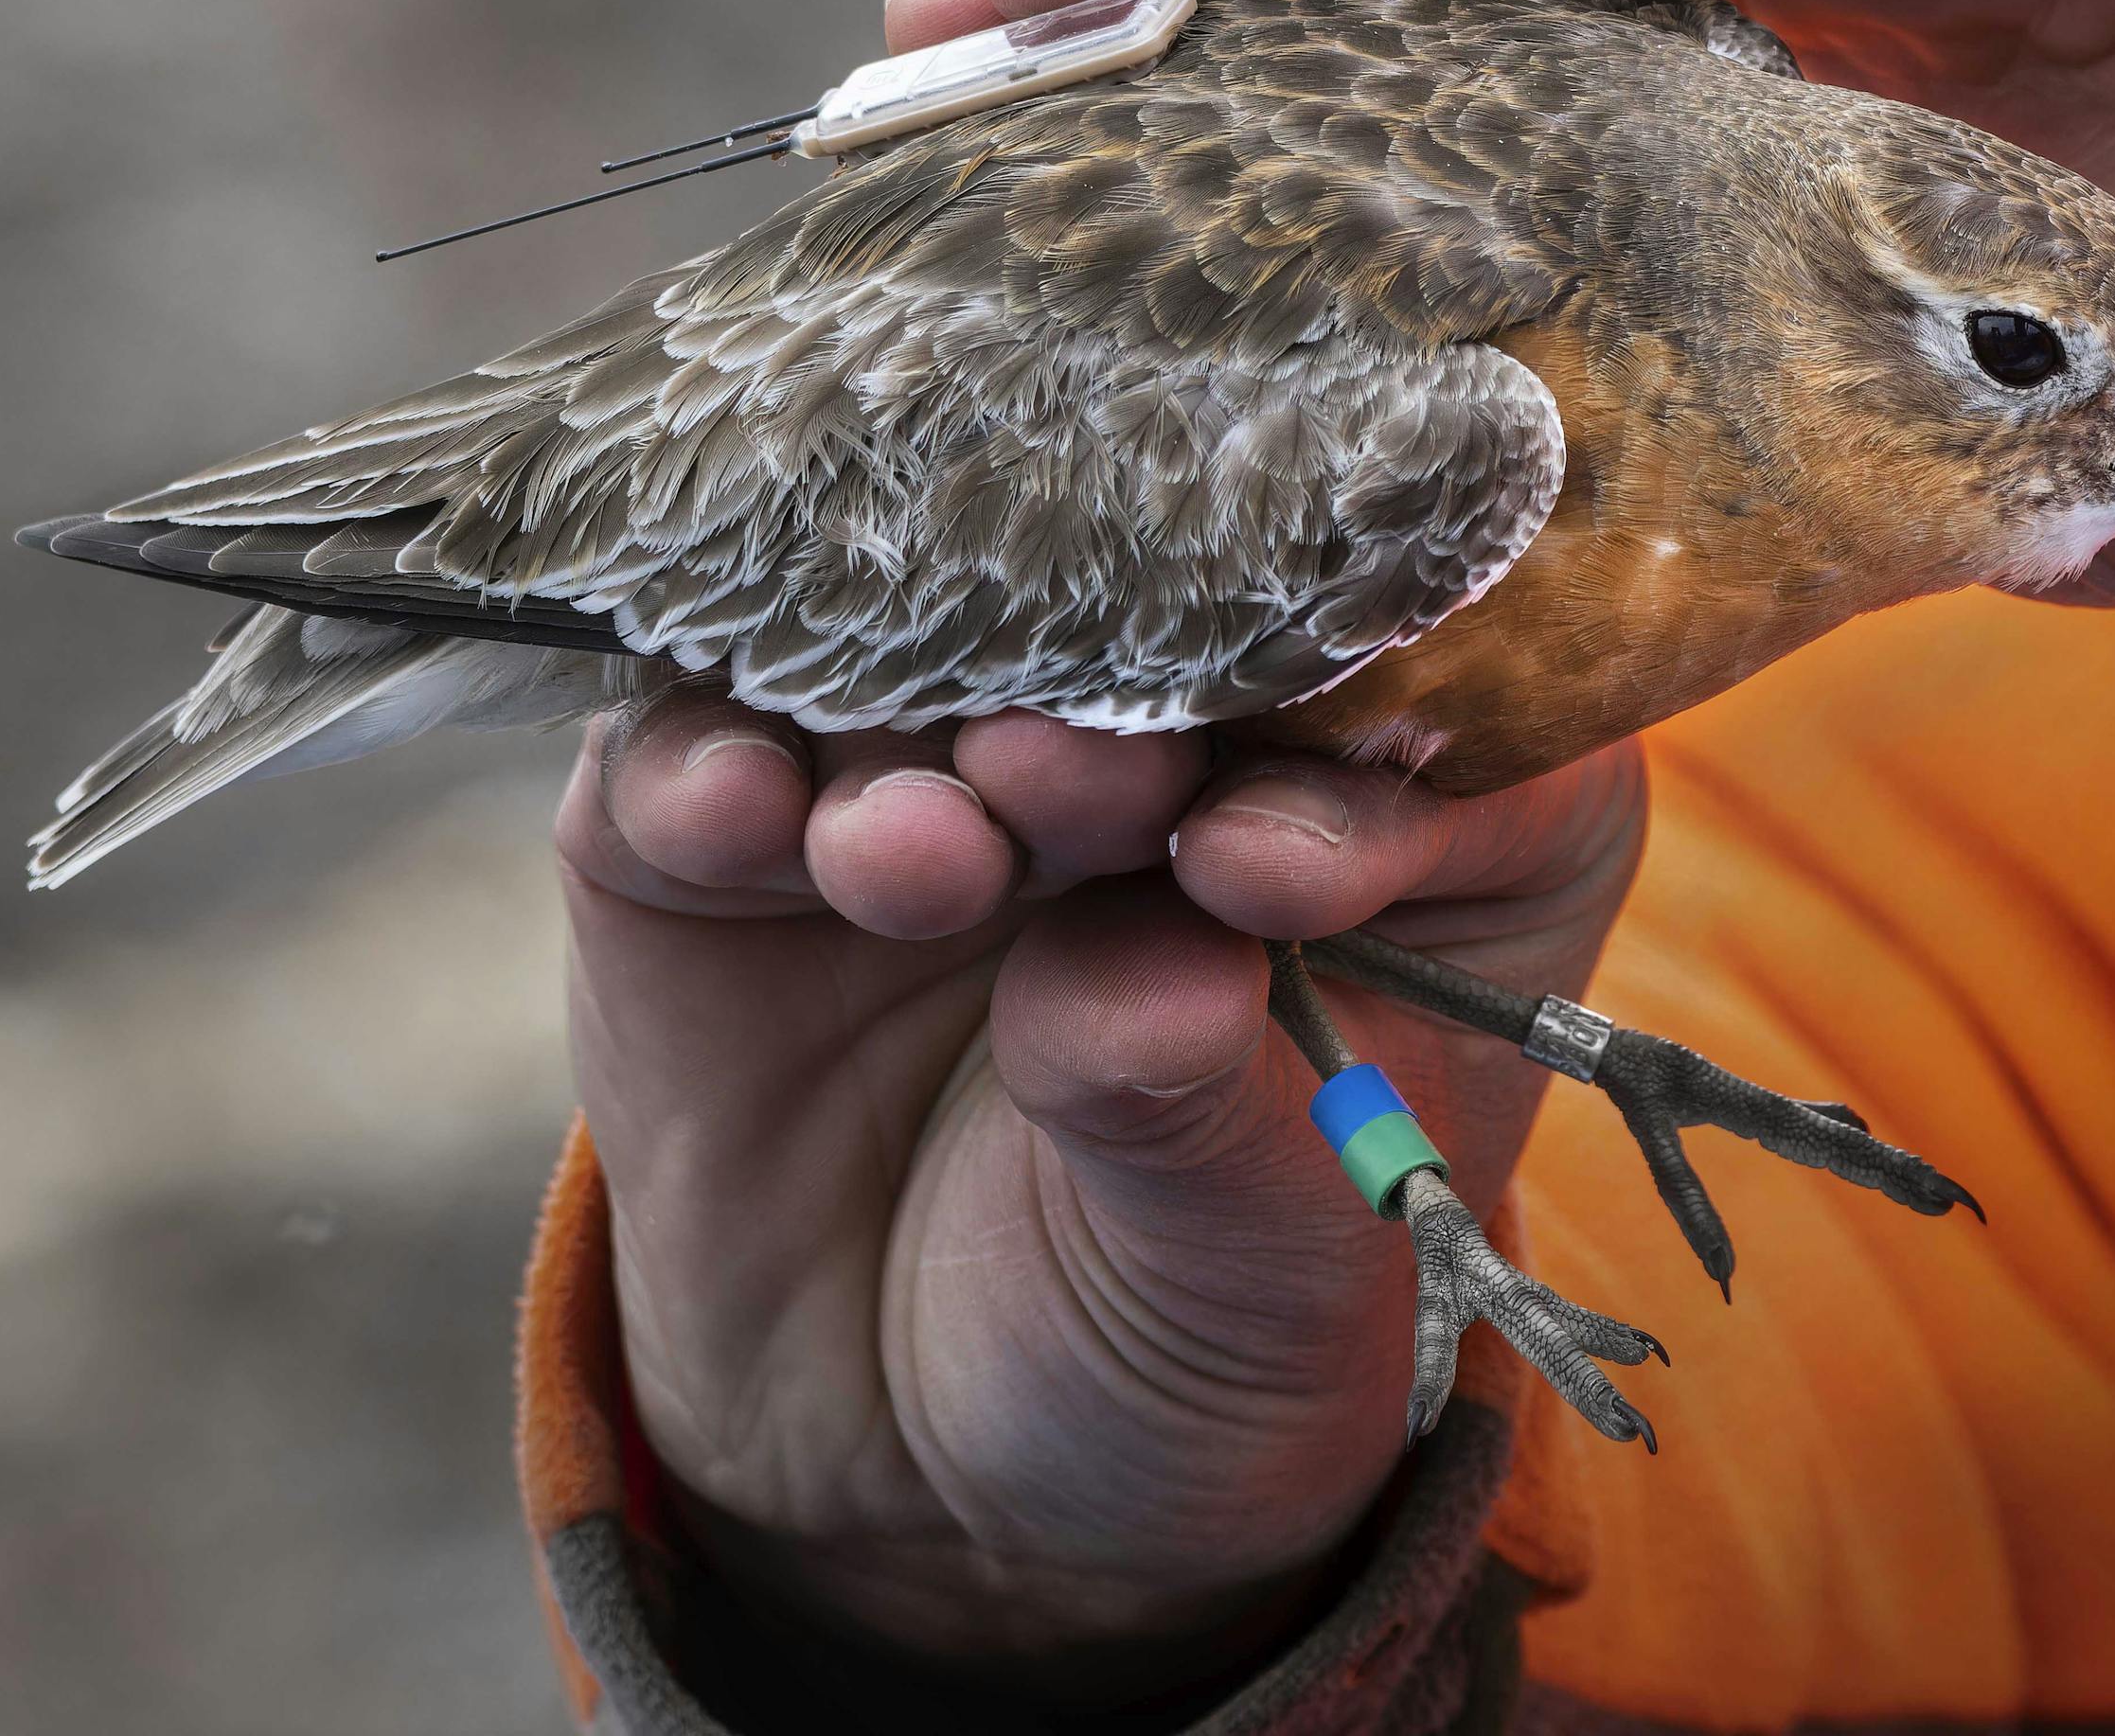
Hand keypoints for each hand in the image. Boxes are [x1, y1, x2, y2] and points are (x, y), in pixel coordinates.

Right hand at [558, 693, 1645, 1704]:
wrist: (938, 1469)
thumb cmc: (1185, 1321)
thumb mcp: (1249, 1265)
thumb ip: (1205, 1108)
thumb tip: (1157, 980)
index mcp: (1381, 820)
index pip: (1423, 713)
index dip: (1350, 758)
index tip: (1266, 865)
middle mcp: (1164, 739)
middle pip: (1153, 645)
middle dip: (1115, 712)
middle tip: (1078, 777)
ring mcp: (932, 759)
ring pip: (916, 672)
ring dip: (914, 743)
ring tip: (917, 854)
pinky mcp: (719, 830)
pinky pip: (691, 754)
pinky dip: (703, 765)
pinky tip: (732, 810)